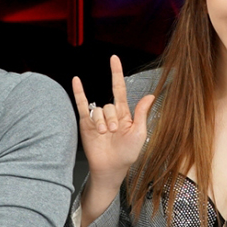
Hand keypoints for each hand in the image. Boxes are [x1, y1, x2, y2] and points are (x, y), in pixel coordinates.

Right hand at [72, 55, 156, 181]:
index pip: (119, 88)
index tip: (114, 59)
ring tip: (103, 134)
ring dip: (101, 121)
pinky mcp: (86, 124)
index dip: (116, 73)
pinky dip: (79, 93)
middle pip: (109, 105)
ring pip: (97, 110)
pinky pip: (82, 105)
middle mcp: (110, 114)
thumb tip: (151, 96)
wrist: (111, 168)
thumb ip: (141, 113)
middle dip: (111, 118)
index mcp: (124, 114)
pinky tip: (76, 81)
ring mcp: (97, 118)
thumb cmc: (127, 153)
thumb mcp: (139, 133)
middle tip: (114, 131)